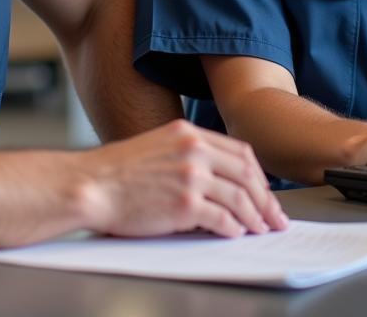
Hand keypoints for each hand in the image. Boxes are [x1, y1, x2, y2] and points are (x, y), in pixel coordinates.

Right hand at [80, 119, 288, 238]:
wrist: (92, 184)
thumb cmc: (118, 171)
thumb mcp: (159, 147)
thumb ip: (189, 154)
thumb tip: (219, 180)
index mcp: (188, 132)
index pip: (239, 152)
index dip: (258, 176)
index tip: (265, 192)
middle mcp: (193, 149)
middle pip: (246, 174)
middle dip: (265, 199)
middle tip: (274, 217)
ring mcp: (190, 176)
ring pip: (239, 197)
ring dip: (255, 217)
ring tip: (260, 229)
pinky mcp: (184, 204)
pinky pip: (222, 218)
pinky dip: (234, 228)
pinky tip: (236, 233)